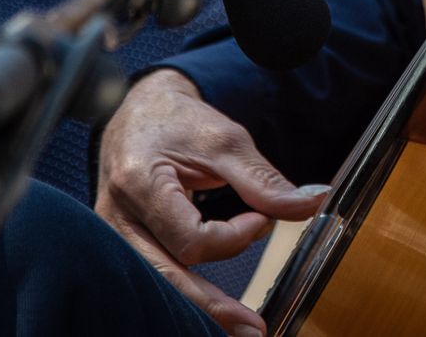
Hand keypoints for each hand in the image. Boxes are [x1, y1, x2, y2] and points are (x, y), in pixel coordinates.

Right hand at [95, 69, 329, 335]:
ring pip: (155, 285)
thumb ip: (263, 178)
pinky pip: (152, 277)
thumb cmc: (177, 121)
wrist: (138, 110)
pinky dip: (183, 295)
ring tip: (238, 330)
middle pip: (165, 276)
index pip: (190, 238)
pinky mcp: (121, 246)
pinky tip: (210, 314)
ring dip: (198, 309)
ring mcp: (113, 235)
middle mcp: (117, 217)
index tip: (261, 220)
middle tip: (254, 329)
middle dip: (211, 307)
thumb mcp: (224, 140)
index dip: (234, 238)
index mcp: (139, 183)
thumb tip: (311, 203)